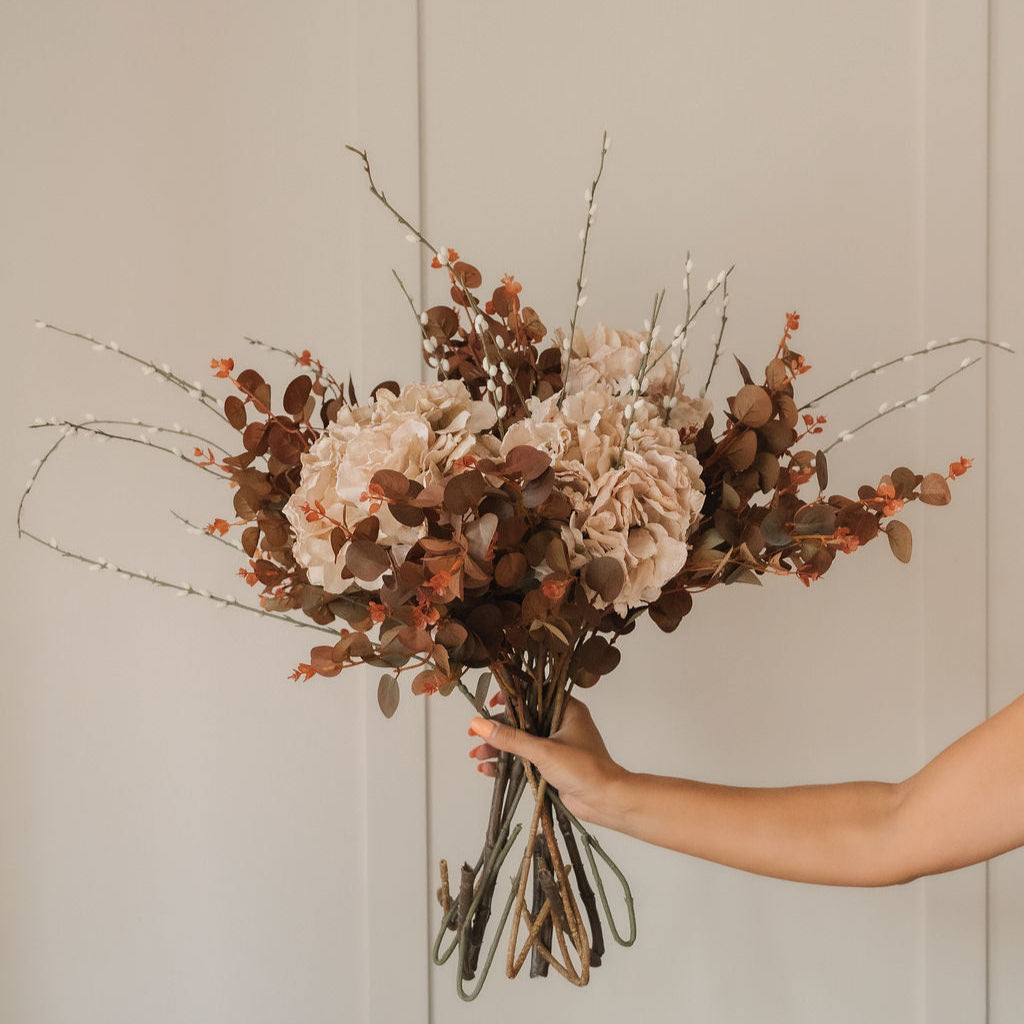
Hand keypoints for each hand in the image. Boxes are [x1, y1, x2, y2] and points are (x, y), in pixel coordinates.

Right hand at [468, 696, 628, 827]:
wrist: (605, 801)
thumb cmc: (584, 769)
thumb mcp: (543, 750)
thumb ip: (511, 738)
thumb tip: (479, 724)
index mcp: (565, 709)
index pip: (533, 694)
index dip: (509, 697)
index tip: (490, 704)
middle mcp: (560, 724)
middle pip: (522, 719)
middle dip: (497, 729)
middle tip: (474, 733)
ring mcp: (555, 745)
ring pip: (520, 741)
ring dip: (498, 747)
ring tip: (476, 755)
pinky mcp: (550, 765)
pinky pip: (523, 760)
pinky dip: (507, 763)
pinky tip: (487, 769)